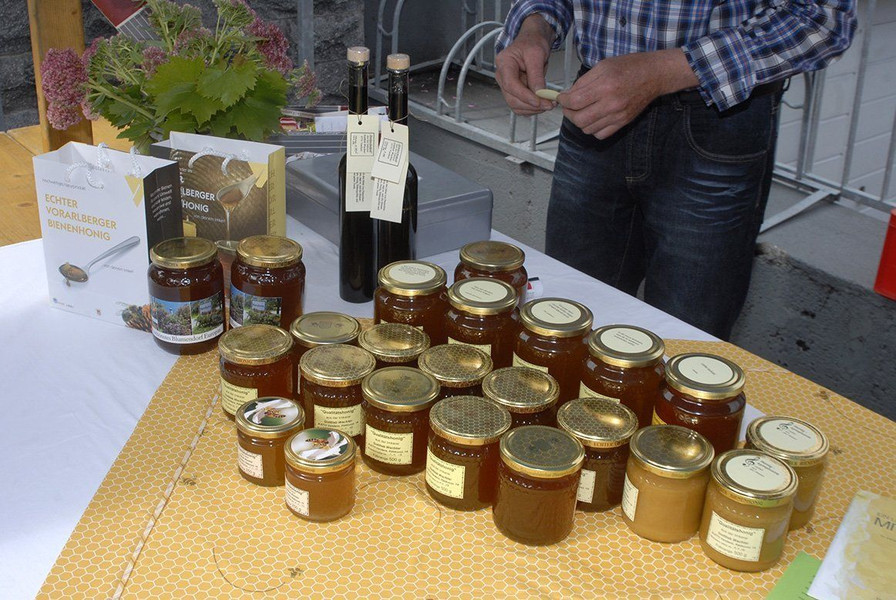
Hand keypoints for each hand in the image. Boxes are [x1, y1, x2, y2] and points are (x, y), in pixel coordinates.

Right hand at [495, 15, 555, 114]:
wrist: (533, 40)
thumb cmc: (532, 42)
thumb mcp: (537, 54)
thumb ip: (536, 75)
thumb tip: (539, 93)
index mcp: (504, 63)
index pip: (511, 85)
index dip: (525, 96)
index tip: (539, 101)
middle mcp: (502, 76)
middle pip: (512, 99)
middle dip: (531, 105)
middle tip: (549, 104)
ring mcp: (508, 85)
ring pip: (516, 105)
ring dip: (532, 109)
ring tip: (548, 104)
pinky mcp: (514, 91)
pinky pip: (521, 105)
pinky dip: (532, 108)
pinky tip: (542, 103)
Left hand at [557, 49, 698, 138]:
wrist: (654, 75)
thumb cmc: (630, 67)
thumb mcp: (603, 66)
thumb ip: (583, 82)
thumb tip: (568, 94)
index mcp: (605, 86)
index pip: (575, 101)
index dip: (564, 101)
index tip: (562, 98)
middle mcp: (611, 104)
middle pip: (579, 119)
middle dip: (569, 113)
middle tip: (568, 106)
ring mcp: (618, 116)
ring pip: (587, 129)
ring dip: (580, 122)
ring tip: (581, 111)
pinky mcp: (623, 123)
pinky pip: (600, 134)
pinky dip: (593, 129)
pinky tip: (594, 118)